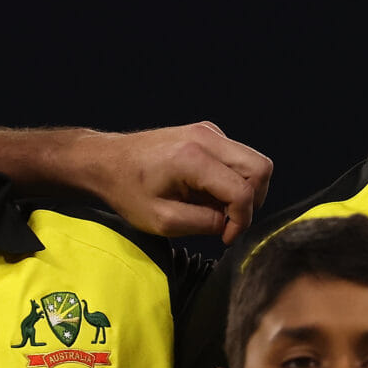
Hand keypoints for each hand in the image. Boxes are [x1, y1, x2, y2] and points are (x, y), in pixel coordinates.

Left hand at [86, 122, 274, 244]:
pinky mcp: (207, 133)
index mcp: (193, 158)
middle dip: (252, 202)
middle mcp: (206, 138)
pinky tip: (207, 192)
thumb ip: (203, 224)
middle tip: (227, 222)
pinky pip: (237, 157)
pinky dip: (232, 179)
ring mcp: (208, 132)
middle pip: (261, 168)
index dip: (241, 220)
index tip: (225, 236)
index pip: (243, 191)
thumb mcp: (162, 220)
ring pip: (254, 161)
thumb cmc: (126, 189)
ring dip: (244, 190)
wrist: (106, 160)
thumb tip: (229, 223)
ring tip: (214, 207)